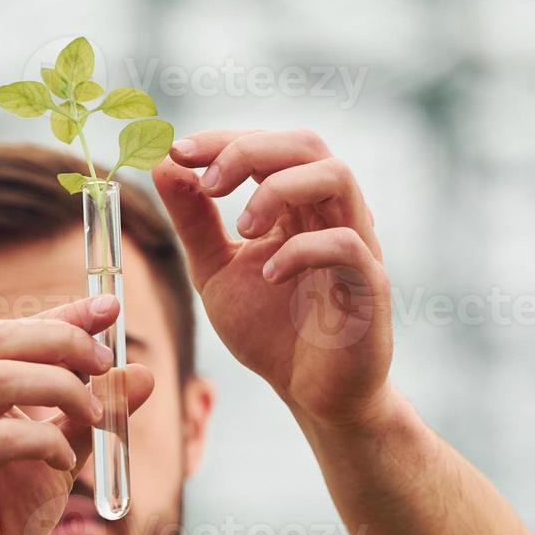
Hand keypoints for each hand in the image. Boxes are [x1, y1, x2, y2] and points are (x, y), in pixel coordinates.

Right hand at [0, 295, 154, 534]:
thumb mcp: (55, 455)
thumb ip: (91, 413)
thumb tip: (143, 372)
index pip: (8, 330)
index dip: (61, 313)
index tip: (111, 306)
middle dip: (62, 340)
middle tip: (106, 360)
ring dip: (61, 387)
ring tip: (96, 414)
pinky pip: (3, 438)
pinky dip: (46, 439)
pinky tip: (64, 459)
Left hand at [154, 129, 392, 428]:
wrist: (312, 395)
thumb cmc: (271, 330)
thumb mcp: (216, 270)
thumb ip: (194, 220)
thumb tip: (164, 162)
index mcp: (298, 204)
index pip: (269, 144)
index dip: (223, 139)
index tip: (178, 152)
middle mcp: (331, 213)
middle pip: (306, 143)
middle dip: (249, 151)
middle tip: (208, 184)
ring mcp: (356, 245)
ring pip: (336, 176)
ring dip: (278, 190)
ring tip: (243, 230)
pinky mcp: (369, 286)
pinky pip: (346, 245)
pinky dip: (301, 250)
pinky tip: (270, 275)